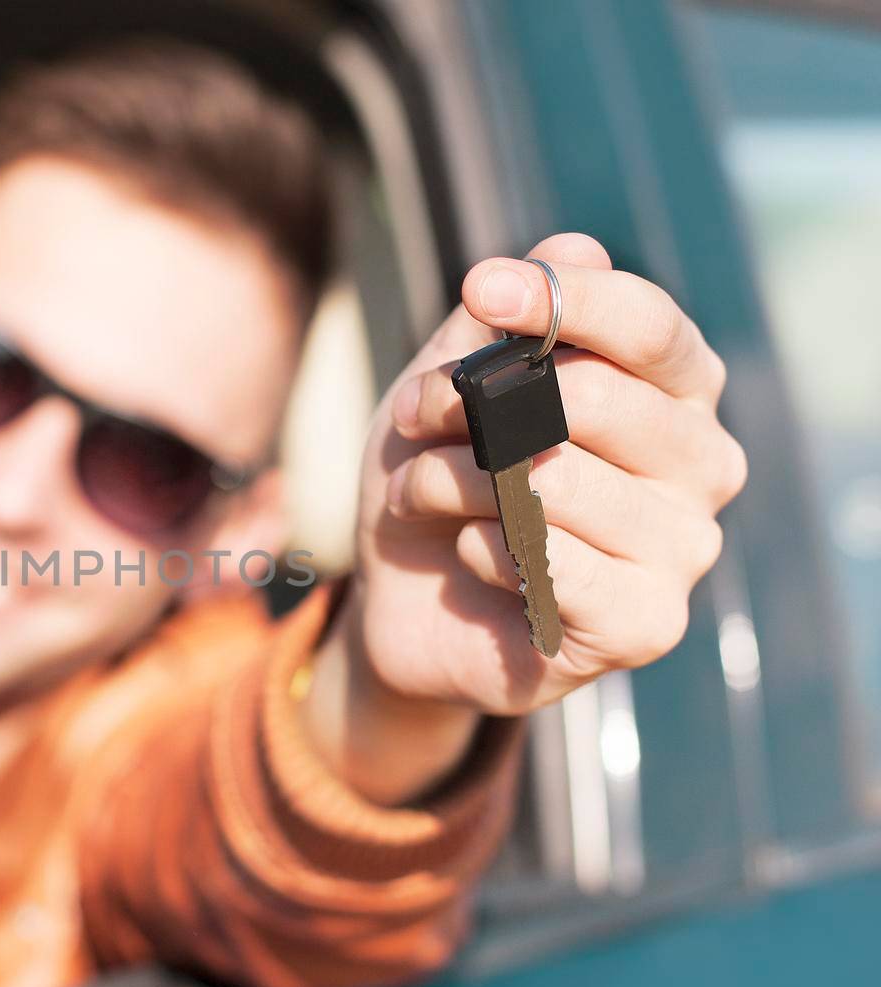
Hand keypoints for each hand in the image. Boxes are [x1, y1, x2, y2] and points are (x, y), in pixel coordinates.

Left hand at [350, 232, 746, 720]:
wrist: (402, 602)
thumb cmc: (442, 479)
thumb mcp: (452, 385)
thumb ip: (507, 320)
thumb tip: (572, 245)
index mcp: (674, 392)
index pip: (648, 326)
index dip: (563, 299)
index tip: (478, 286)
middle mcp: (701, 465)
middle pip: (598, 399)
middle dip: (474, 402)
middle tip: (414, 418)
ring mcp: (683, 549)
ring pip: (556, 482)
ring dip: (456, 479)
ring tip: (421, 492)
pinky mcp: (647, 624)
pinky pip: (554, 564)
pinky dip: (483, 551)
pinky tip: (471, 555)